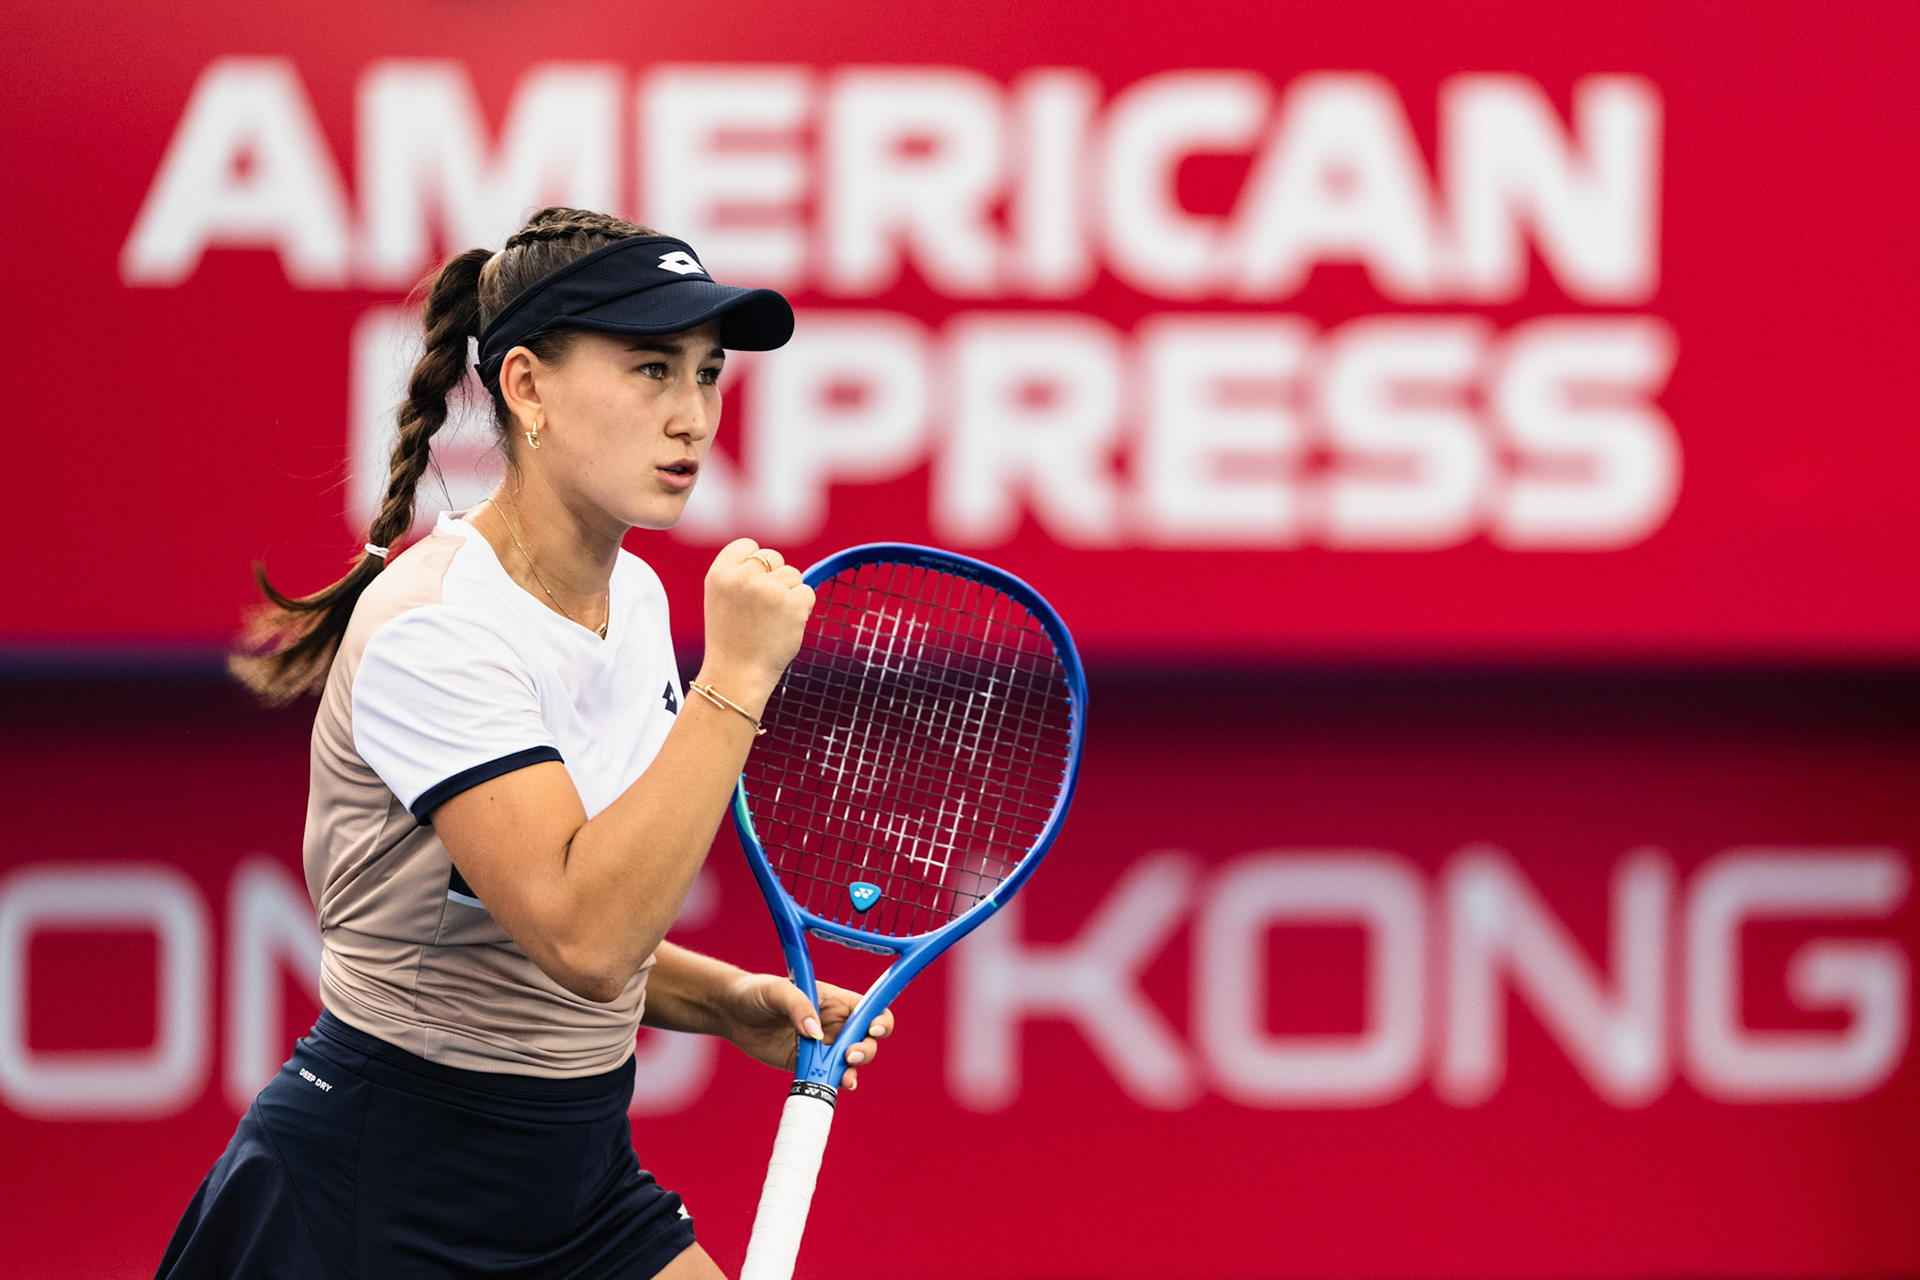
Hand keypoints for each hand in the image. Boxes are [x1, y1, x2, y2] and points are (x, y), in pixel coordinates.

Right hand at [698, 539, 814, 711]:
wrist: (736, 676)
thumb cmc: (731, 640)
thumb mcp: (722, 599)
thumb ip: (740, 575)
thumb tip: (774, 560)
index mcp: (719, 573)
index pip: (748, 545)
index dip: (756, 562)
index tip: (754, 583)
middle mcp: (742, 577)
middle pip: (774, 558)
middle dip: (775, 578)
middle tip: (762, 609)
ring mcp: (768, 590)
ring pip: (793, 575)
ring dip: (789, 594)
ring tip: (771, 620)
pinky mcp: (792, 604)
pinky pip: (808, 593)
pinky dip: (802, 609)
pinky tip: (784, 626)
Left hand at [719, 971, 895, 1090]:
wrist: (730, 1012)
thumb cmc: (756, 992)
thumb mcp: (777, 990)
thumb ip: (799, 1006)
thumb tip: (815, 1033)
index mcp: (834, 1000)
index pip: (870, 1009)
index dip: (880, 1020)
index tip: (872, 1030)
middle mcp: (833, 1024)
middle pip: (866, 1039)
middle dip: (865, 1049)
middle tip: (848, 1055)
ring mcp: (821, 1046)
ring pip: (851, 1061)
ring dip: (853, 1069)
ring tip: (844, 1075)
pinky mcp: (805, 1064)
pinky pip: (827, 1076)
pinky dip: (835, 1083)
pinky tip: (835, 1085)